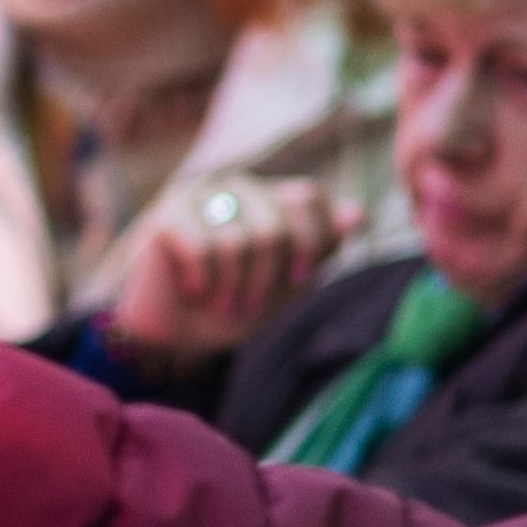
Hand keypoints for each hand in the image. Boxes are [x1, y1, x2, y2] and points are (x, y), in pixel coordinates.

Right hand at [114, 178, 351, 364]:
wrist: (175, 337)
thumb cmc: (234, 307)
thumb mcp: (287, 285)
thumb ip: (320, 249)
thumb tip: (358, 213)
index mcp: (272, 199)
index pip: (307, 196)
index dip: (310, 241)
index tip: (300, 277)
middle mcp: (239, 189)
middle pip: (274, 228)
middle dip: (266, 279)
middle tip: (249, 302)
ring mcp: (201, 196)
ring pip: (238, 242)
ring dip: (232, 288)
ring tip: (221, 301)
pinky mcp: (168, 214)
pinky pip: (201, 248)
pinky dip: (202, 280)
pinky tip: (193, 288)